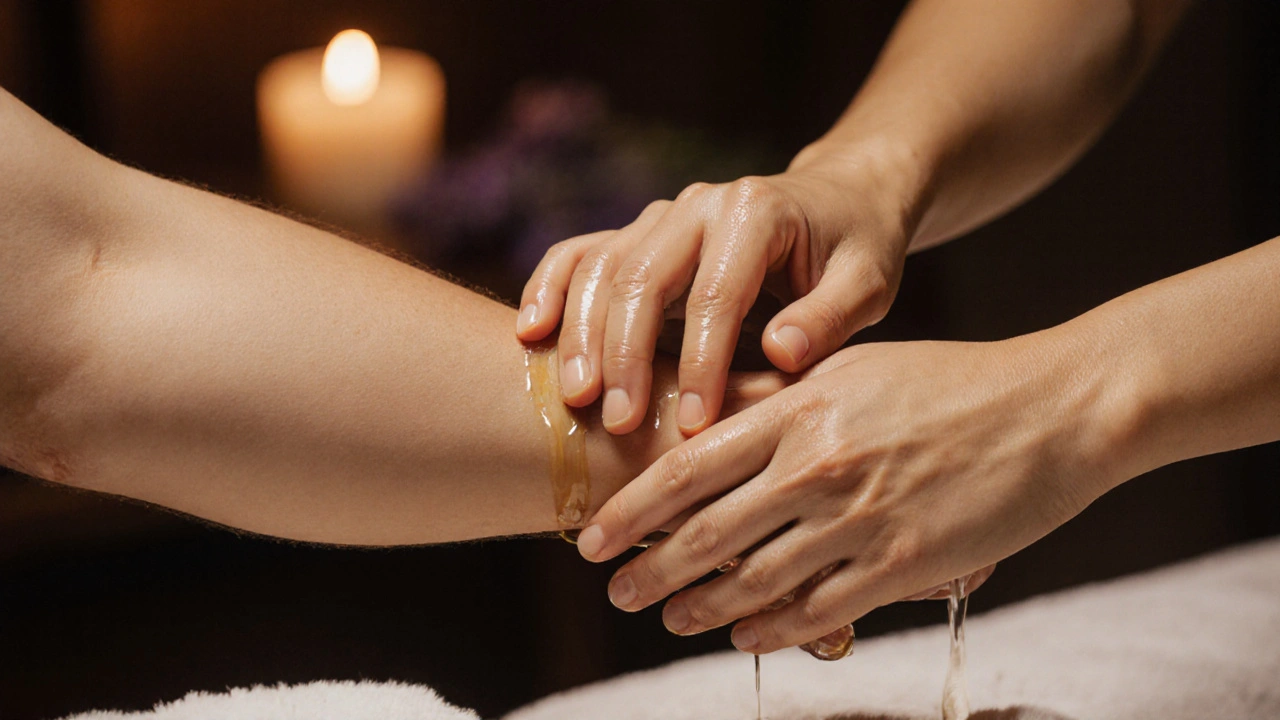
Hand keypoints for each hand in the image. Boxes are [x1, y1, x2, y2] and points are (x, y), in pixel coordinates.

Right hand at [515, 144, 918, 435]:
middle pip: (641, 277)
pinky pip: (580, 253)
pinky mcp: (638, 233)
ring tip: (573, 400)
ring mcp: (661, 215)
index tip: (694, 425)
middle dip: (624, 354)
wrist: (837, 200)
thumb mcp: (868, 282)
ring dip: (581, 333)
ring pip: (600, 267)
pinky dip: (550, 288)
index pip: (715, 294)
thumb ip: (830, 317)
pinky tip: (530, 333)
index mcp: (754, 212)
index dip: (700, 363)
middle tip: (617, 424)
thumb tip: (780, 353)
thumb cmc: (856, 249)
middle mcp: (698, 204)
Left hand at [571, 333, 1124, 652]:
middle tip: (614, 590)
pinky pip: (818, 609)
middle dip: (649, 568)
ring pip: (754, 580)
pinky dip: (771, 629)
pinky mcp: (905, 564)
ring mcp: (860, 518)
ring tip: (667, 617)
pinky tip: (743, 637)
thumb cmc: (950, 381)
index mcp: (800, 410)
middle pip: (706, 532)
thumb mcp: (855, 370)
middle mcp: (818, 465)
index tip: (592, 536)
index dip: (630, 510)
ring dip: (700, 607)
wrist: (1052, 408)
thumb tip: (715, 432)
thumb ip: (786, 404)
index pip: (687, 468)